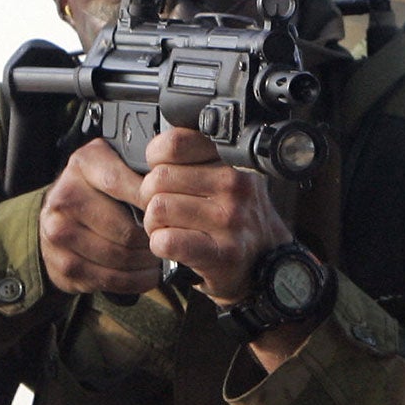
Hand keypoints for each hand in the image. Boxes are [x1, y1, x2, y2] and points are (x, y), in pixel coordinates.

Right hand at [39, 139, 160, 294]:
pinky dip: (137, 280)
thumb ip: (145, 171)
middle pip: (126, 230)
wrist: (60, 218)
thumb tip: (176, 186)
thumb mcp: (120, 166)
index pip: (122, 185)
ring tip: (158, 256)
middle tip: (168, 242)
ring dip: (148, 262)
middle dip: (154, 240)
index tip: (171, 212)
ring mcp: (58, 233)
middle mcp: (64, 197)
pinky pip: (112, 279)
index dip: (152, 203)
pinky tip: (147, 273)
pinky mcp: (63, 265)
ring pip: (121, 258)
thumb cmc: (103, 190)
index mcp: (84, 164)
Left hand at [140, 127, 290, 300]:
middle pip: (158, 178)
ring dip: (154, 223)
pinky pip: (166, 241)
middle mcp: (235, 185)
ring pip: (158, 209)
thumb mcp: (223, 177)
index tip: (164, 170)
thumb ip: (188, 159)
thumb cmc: (235, 217)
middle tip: (167, 208)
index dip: (156, 158)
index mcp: (232, 160)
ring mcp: (230, 220)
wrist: (265, 261)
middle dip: (150, 196)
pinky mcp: (221, 253)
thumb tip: (139, 156)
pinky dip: (160, 245)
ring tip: (171, 227)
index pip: (175, 143)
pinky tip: (175, 245)